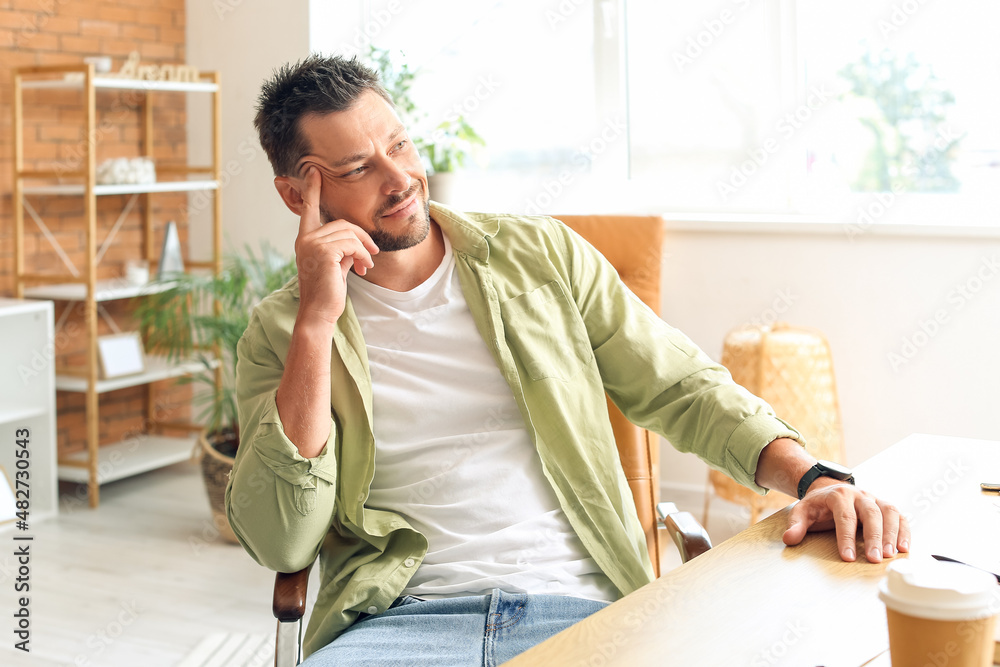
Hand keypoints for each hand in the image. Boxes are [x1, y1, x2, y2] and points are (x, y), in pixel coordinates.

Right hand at [292, 166, 378, 327]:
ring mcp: (311, 244)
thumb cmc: (328, 292)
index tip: (314, 172)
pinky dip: (362, 254)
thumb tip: (359, 244)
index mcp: (305, 239)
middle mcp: (305, 239)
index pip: (308, 209)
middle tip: (372, 254)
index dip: (312, 190)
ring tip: (367, 265)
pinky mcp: (322, 252)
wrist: (319, 313)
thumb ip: (342, 249)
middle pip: (342, 223)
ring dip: (364, 249)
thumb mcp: (336, 265)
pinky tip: (363, 267)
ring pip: (348, 233)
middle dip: (362, 237)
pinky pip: (351, 244)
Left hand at [782, 479, 909, 562]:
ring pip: (889, 512)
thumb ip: (796, 524)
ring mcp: (875, 499)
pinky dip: (904, 531)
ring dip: (892, 534)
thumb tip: (789, 539)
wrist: (829, 488)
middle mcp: (860, 494)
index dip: (846, 537)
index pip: (844, 516)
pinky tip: (904, 548)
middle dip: (873, 537)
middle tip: (875, 559)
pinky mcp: (885, 506)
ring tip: (891, 555)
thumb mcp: (802, 511)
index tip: (848, 557)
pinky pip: (900, 516)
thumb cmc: (818, 505)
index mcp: (838, 494)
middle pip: (871, 513)